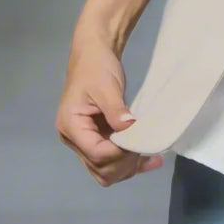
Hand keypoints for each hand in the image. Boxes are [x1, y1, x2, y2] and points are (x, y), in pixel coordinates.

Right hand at [55, 31, 163, 186]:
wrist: (93, 54)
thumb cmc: (96, 67)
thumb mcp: (107, 86)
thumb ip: (116, 109)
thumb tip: (129, 129)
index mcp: (71, 126)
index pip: (96, 153)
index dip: (120, 153)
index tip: (140, 143)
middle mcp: (74, 139)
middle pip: (99, 168)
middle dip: (124, 164)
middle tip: (149, 151)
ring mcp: (84, 141)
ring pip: (104, 169)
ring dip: (127, 167)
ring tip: (152, 158)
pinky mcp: (96, 138)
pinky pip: (110, 158)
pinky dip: (127, 161)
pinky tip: (148, 158)